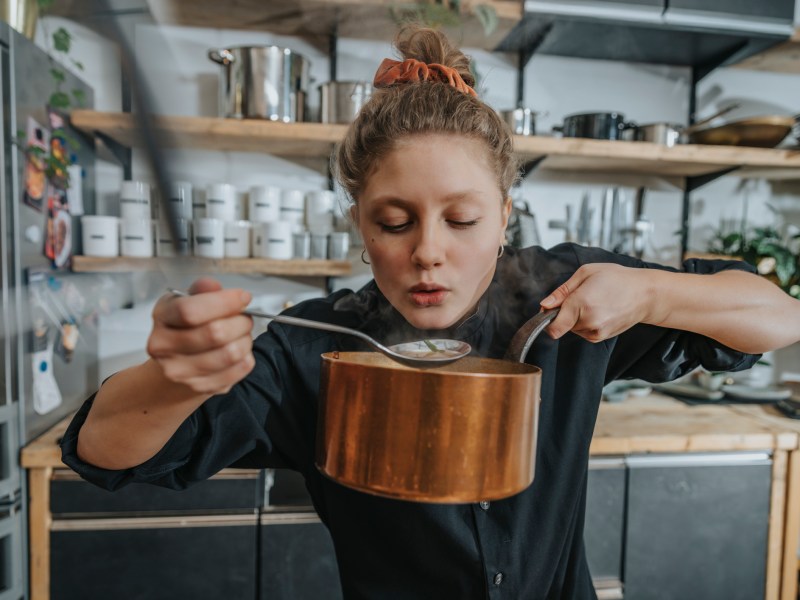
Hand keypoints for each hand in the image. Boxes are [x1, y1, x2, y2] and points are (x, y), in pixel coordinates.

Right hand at [147, 277, 254, 394]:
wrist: (176, 365)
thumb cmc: (186, 328)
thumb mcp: (188, 301)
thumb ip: (202, 291)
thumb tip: (211, 286)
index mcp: (162, 317)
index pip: (190, 311)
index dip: (224, 302)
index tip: (243, 297)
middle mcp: (164, 347)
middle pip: (215, 333)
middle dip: (241, 321)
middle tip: (245, 318)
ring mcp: (181, 371)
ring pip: (231, 353)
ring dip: (246, 339)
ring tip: (241, 334)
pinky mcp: (201, 386)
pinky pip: (239, 369)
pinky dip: (247, 356)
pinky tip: (239, 350)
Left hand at [540, 263, 653, 342]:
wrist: (645, 294)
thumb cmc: (617, 278)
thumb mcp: (585, 273)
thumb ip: (561, 291)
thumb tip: (544, 305)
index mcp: (581, 303)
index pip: (552, 327)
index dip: (546, 318)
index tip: (550, 309)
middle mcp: (588, 321)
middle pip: (561, 324)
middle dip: (565, 312)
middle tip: (582, 296)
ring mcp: (596, 332)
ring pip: (572, 328)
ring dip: (576, 318)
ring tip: (594, 301)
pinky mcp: (601, 337)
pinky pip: (582, 332)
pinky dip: (585, 323)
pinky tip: (599, 310)